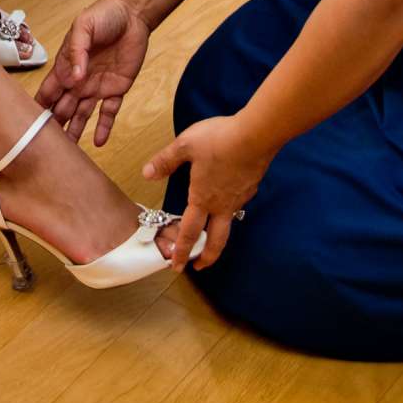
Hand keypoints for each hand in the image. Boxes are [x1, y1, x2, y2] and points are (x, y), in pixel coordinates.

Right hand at [37, 0, 150, 146]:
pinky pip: (109, 112)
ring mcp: (97, 87)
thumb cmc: (104, 15)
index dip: (39, 107)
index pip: (49, 91)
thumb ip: (77, 50)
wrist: (132, 15)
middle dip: (54, 126)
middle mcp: (79, 80)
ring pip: (82, 115)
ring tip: (67, 152)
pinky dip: (104, 127)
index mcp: (66, 66)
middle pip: (62, 108)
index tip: (28, 126)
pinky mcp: (117, 89)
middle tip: (44, 147)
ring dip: (75, 131)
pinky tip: (99, 142)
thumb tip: (75, 77)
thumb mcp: (84, 26)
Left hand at [142, 113, 270, 272]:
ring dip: (219, 237)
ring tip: (213, 236)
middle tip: (199, 266)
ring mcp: (239, 198)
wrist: (256, 135)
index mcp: (202, 198)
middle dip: (207, 257)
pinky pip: (238, 205)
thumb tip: (146, 174)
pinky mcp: (251, 187)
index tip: (176, 267)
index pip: (189, 232)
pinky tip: (228, 200)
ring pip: (228, 225)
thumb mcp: (185, 145)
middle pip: (216, 241)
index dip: (181, 251)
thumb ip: (166, 161)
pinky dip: (230, 211)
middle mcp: (222, 205)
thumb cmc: (218, 140)